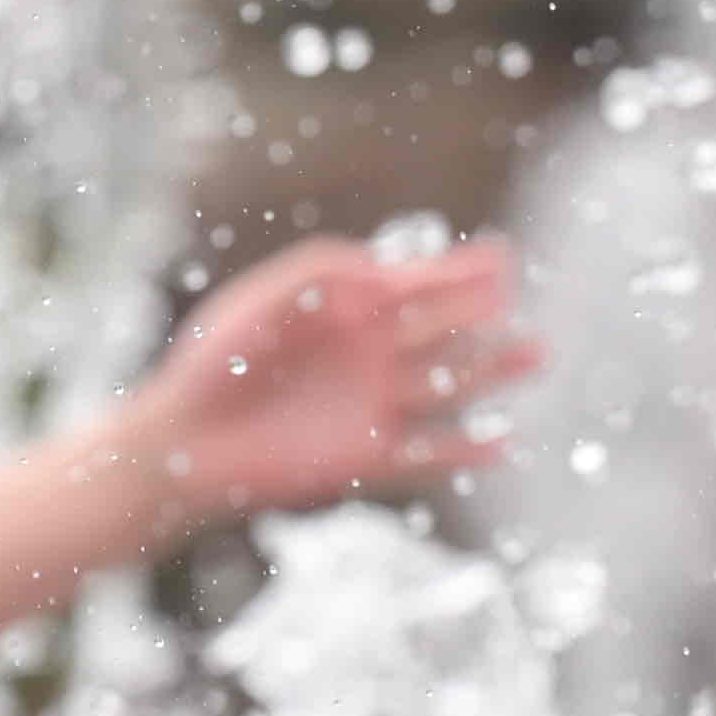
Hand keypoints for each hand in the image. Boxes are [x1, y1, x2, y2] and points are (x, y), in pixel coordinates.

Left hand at [112, 233, 531, 533]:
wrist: (183, 444)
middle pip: (442, 331)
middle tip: (517, 301)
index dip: (459, 271)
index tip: (500, 258)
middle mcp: (370, 357)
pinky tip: (500, 441)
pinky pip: (425, 454)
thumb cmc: (213, 366)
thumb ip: (317, 274)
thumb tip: (379, 264)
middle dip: (481, 314)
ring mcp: (373, 407)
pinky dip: (462, 450)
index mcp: (349, 314)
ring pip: (446, 385)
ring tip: (532, 354)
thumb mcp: (259, 302)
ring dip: (490, 371)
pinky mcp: (365, 458)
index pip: (417, 285)